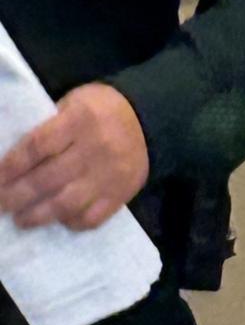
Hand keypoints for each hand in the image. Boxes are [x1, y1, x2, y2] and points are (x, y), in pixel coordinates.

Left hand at [0, 83, 148, 230]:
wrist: (149, 119)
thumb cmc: (102, 109)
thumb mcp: (75, 102)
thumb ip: (50, 125)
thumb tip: (17, 158)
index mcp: (81, 119)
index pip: (38, 146)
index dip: (12, 165)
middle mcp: (96, 148)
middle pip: (47, 179)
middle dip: (16, 195)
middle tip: (0, 203)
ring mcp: (109, 175)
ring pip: (66, 204)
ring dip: (37, 215)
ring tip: (20, 218)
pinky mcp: (121, 194)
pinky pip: (90, 218)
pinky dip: (70, 222)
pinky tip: (57, 219)